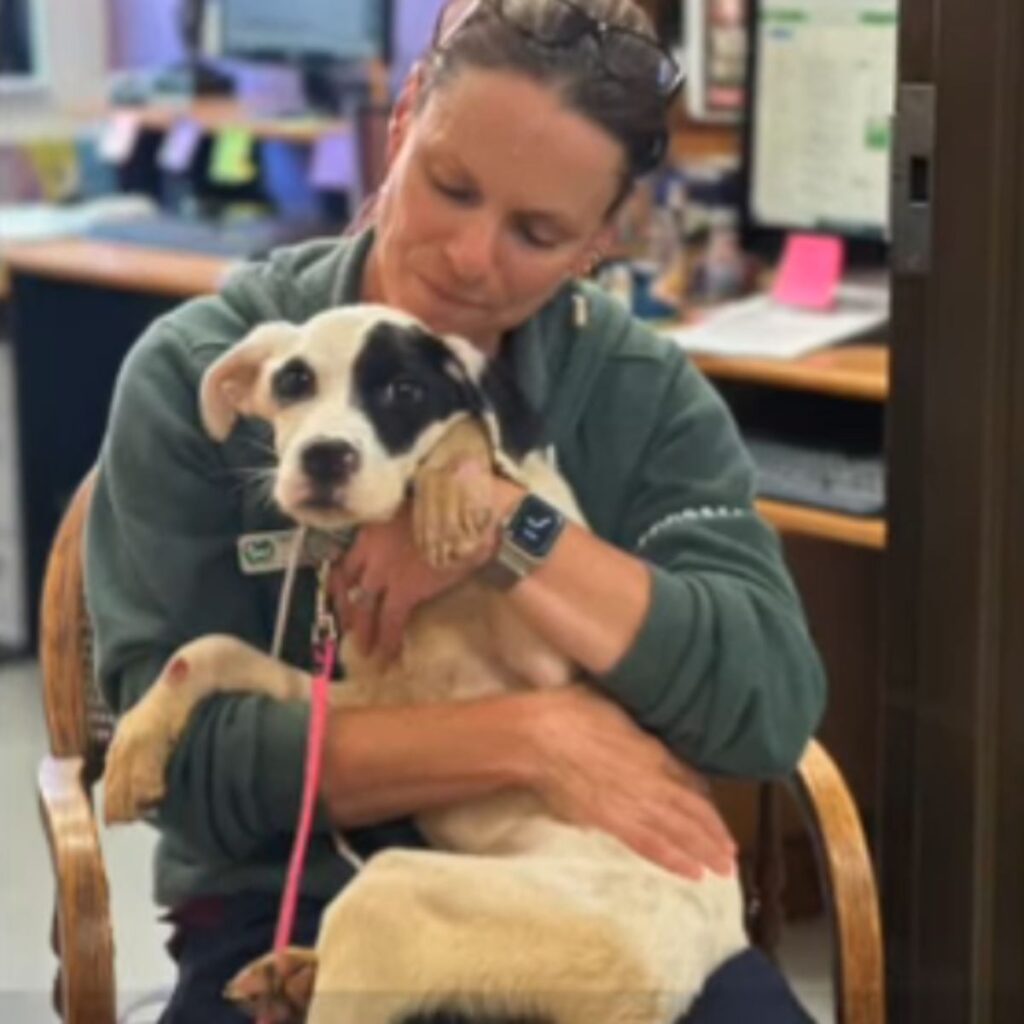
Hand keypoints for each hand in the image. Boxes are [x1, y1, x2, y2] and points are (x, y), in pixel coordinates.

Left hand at [331, 504, 487, 662]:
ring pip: (364, 607)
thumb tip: (408, 537)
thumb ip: (402, 525)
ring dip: (363, 630)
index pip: (346, 559)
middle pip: (349, 586)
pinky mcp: (405, 589)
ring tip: (366, 650)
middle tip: (348, 627)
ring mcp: (385, 571)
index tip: (341, 593)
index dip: (341, 581)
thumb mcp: (414, 507)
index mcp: (372, 528)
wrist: (467, 511)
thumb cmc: (449, 502)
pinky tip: (387, 655)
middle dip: (347, 609)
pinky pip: (391, 620)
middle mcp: (371, 551)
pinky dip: (388, 640)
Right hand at [525, 687, 736, 880]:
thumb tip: (661, 746)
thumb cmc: (574, 712)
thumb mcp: (618, 710)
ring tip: (722, 869)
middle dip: (714, 836)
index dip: (709, 804)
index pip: (691, 783)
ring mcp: (632, 805)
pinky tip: (690, 873)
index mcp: (654, 752)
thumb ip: (644, 732)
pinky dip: (672, 860)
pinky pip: (649, 845)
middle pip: (691, 813)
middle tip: (732, 856)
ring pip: (677, 834)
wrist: (539, 736)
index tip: (722, 819)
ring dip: (702, 852)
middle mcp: (651, 782)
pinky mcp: (610, 821)